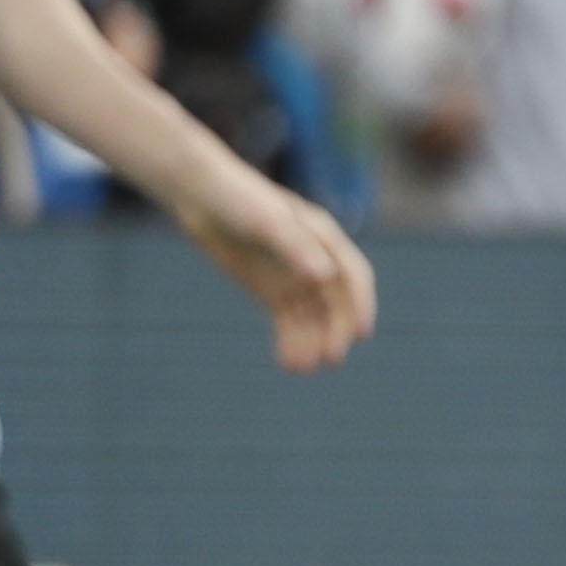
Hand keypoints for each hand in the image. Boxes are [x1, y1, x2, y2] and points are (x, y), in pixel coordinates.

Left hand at [172, 165, 378, 370]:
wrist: (203, 196)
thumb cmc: (239, 199)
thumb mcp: (267, 221)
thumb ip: (296, 247)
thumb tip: (325, 276)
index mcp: (324, 239)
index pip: (354, 277)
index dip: (361, 305)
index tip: (361, 334)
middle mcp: (316, 261)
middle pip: (336, 304)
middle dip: (336, 331)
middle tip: (330, 359)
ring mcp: (294, 277)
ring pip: (312, 318)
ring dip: (312, 343)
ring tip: (302, 369)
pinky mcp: (272, 291)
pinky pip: (289, 322)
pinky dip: (291, 342)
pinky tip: (286, 362)